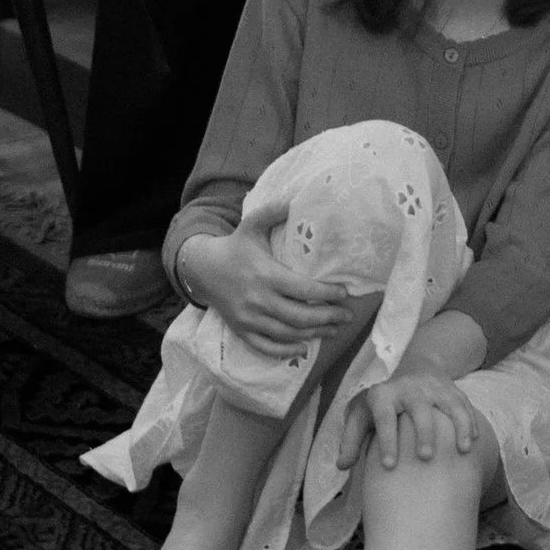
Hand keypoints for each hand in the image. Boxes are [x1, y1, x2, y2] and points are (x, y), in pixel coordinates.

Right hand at [179, 215, 354, 354]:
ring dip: (314, 334)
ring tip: (334, 329)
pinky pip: (266, 347)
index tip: (344, 293)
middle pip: (299, 316)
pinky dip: (286, 351)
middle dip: (328, 318)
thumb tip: (297, 198)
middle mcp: (258, 300)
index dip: (326, 293)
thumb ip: (274, 211)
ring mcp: (249, 319)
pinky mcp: (242, 331)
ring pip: (287, 334)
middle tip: (347, 316)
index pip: (303, 289)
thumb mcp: (252, 224)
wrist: (202, 270)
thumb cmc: (235, 246)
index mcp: (265, 275)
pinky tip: (304, 348)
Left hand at [342, 357, 480, 469]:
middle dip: (423, 432)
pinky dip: (470, 421)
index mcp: (383, 394)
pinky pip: (464, 404)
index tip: (389, 465)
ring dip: (457, 425)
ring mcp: (433, 387)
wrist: (410, 361)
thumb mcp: (361, 412)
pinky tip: (473, 441)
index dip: (386, 440)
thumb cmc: (381, 398)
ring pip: (448, 404)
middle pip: (418, 408)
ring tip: (462, 449)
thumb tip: (342, 466)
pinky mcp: (451, 389)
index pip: (384, 417)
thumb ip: (351, 439)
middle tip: (425, 457)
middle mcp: (409, 387)